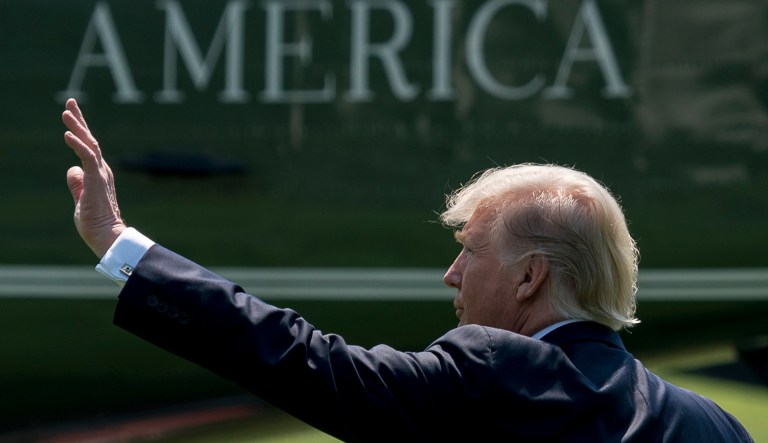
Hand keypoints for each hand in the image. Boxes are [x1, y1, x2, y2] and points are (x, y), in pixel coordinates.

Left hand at [62, 99, 125, 257]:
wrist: (107, 236)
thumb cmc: (95, 223)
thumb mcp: (81, 199)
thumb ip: (77, 183)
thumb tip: (72, 169)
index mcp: (98, 174)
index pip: (88, 147)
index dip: (79, 130)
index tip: (71, 114)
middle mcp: (102, 170)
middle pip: (90, 139)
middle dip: (79, 120)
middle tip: (70, 101)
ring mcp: (101, 174)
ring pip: (89, 144)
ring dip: (78, 127)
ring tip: (65, 112)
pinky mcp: (97, 180)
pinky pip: (87, 157)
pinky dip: (78, 144)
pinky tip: (67, 134)